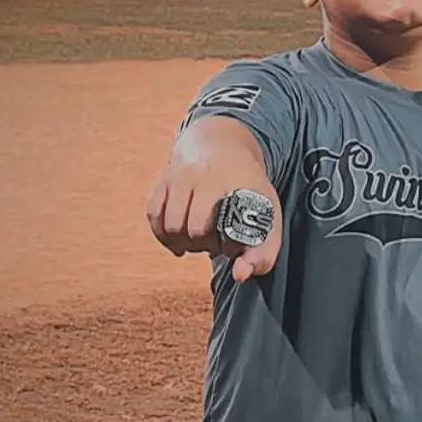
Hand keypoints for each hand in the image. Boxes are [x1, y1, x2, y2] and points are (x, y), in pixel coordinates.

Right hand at [145, 151, 281, 282]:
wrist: (222, 145)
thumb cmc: (247, 189)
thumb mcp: (268, 216)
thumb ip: (262, 254)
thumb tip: (239, 275)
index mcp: (235, 182)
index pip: (228, 232)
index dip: (229, 247)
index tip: (234, 243)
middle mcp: (205, 174)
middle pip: (194, 232)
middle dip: (204, 244)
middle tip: (216, 239)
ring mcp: (180, 174)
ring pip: (170, 226)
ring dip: (182, 241)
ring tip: (199, 236)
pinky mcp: (162, 178)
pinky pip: (153, 215)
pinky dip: (162, 233)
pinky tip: (178, 237)